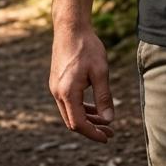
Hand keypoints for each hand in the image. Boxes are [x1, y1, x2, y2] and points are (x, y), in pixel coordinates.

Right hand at [49, 26, 115, 143]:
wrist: (70, 27)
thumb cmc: (86, 47)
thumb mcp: (100, 72)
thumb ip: (104, 97)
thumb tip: (110, 120)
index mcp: (67, 92)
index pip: (79, 123)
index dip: (93, 134)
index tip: (107, 137)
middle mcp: (57, 92)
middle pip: (73, 121)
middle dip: (91, 129)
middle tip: (110, 132)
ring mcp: (55, 87)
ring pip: (70, 112)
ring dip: (87, 119)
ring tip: (105, 121)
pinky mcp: (57, 81)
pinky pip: (68, 102)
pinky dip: (81, 108)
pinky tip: (94, 108)